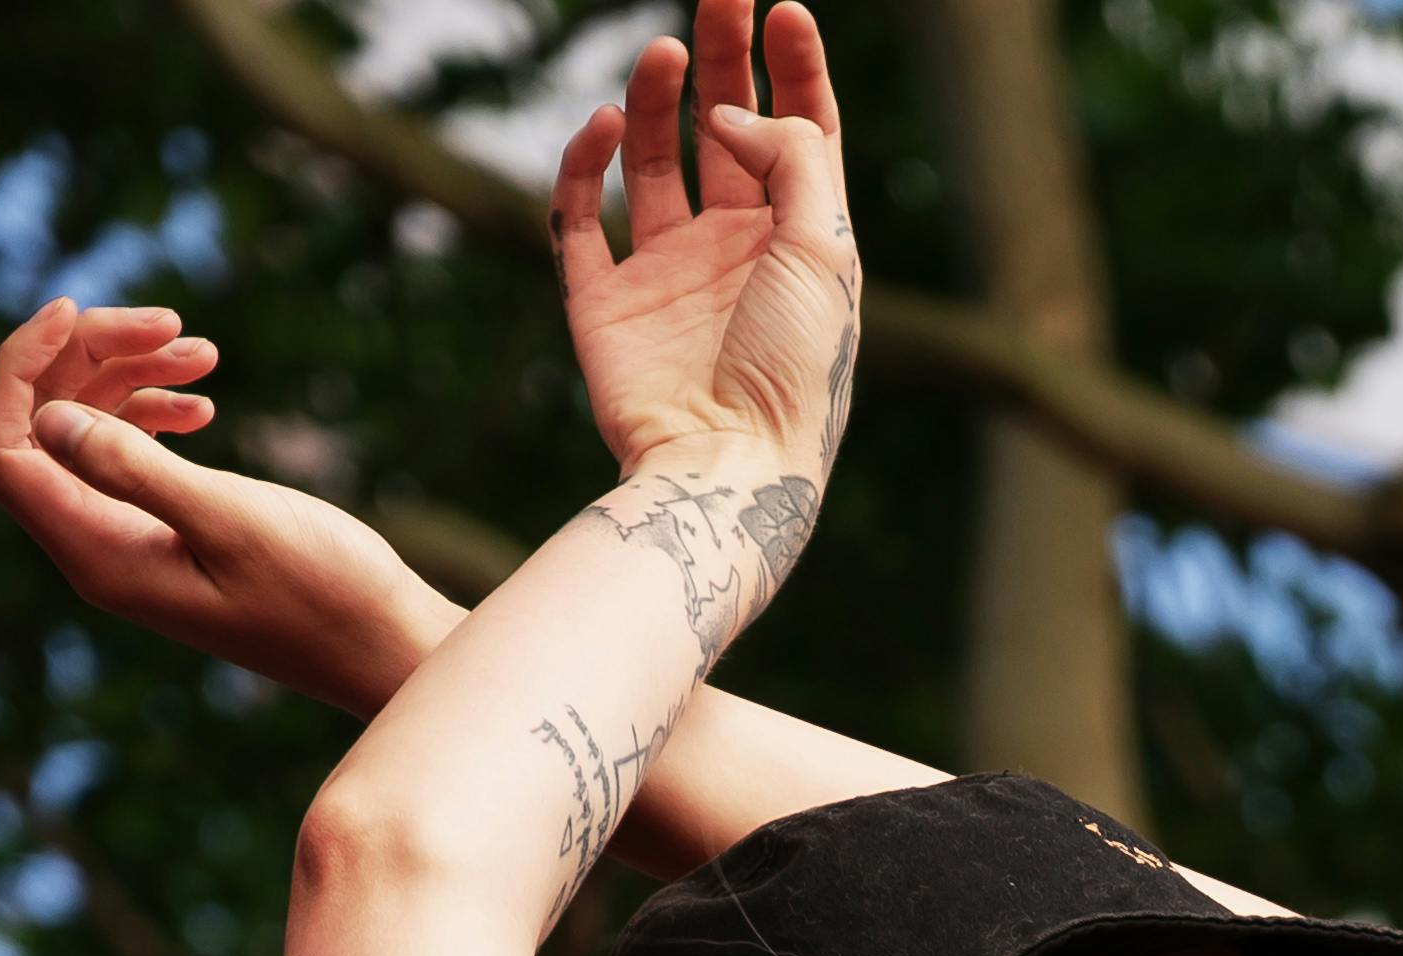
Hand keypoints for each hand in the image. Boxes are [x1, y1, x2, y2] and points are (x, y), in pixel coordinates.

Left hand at [0, 299, 455, 715]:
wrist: (386, 645)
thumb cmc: (326, 594)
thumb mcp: (234, 523)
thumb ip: (138, 472)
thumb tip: (48, 418)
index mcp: (98, 554)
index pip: (3, 448)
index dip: (18, 370)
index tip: (76, 313)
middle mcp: (98, 546)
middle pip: (43, 424)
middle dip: (91, 357)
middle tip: (172, 324)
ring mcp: (130, 537)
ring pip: (88, 429)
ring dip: (133, 374)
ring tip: (203, 351)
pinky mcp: (167, 529)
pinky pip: (129, 453)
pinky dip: (155, 410)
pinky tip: (204, 400)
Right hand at [555, 0, 861, 489]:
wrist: (727, 464)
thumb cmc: (795, 368)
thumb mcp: (824, 252)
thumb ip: (792, 159)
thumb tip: (730, 110)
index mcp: (801, 246)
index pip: (802, 137)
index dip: (793, 71)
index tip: (782, 8)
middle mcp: (736, 252)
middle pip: (725, 133)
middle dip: (722, 60)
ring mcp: (667, 275)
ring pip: (654, 162)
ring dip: (657, 100)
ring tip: (663, 51)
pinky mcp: (604, 302)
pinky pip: (578, 218)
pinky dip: (583, 165)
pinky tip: (604, 124)